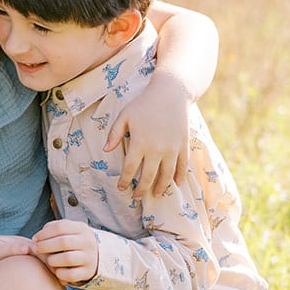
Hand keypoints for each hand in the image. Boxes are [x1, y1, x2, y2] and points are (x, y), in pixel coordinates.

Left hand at [31, 220, 99, 286]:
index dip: (44, 233)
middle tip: (35, 250)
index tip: (34, 239)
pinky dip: (60, 273)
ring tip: (48, 261)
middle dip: (45, 246)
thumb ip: (49, 232)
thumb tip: (32, 242)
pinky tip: (56, 271)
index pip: (60, 227)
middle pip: (63, 242)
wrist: (94, 257)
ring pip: (67, 258)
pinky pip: (70, 275)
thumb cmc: (71, 243)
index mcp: (81, 228)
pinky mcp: (87, 272)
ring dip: (52, 260)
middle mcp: (87, 242)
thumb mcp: (66, 232)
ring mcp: (89, 258)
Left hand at [105, 70, 190, 196]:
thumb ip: (114, 133)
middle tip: (137, 197)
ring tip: (155, 194)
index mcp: (140, 143)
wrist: (171, 92)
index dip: (125, 181)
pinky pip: (182, 166)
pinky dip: (179, 177)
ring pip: (166, 175)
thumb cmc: (144, 103)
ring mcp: (172, 149)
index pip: (130, 169)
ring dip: (161, 187)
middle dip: (141, 189)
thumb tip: (106, 150)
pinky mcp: (183, 145)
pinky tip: (176, 184)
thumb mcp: (125, 115)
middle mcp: (157, 149)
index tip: (122, 188)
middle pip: (148, 176)